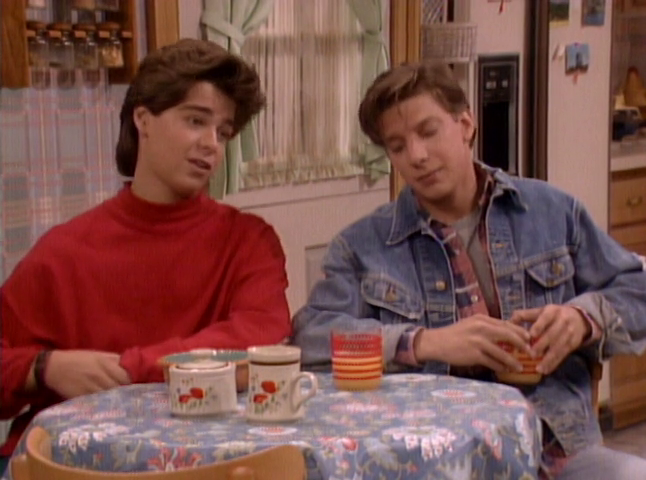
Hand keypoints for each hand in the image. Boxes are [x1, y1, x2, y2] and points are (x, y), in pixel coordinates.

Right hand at [45, 350, 130, 398]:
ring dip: (116, 401)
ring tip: (122, 404)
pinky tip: (107, 407)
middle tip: (131, 397)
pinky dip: (104, 406)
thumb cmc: (78, 359)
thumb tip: (132, 366)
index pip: (126, 377)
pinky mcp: (81, 398)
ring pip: (109, 398)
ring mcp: (90, 388)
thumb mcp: (98, 355)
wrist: (53, 367)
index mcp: (105, 363)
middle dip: (126, 393)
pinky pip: (97, 404)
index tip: (137, 386)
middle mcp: (99, 376)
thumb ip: (115, 360)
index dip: (133, 382)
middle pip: (119, 389)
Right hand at [413, 314, 531, 371]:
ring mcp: (477, 341)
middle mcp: (481, 328)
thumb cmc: (454, 334)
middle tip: (530, 351)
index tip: (529, 339)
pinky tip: (505, 370)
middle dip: (521, 344)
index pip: (505, 324)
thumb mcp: (471, 325)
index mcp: (482, 319)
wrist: (437, 342)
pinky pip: (492, 362)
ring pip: (502, 351)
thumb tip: (506, 335)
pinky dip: (500, 367)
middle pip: (508, 335)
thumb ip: (487, 328)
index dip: (519, 332)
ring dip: (513, 360)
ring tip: (520, 366)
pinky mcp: (474, 354)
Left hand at [511, 305, 589, 374]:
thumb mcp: (540, 311)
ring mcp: (570, 333)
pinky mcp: (574, 344)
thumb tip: (508, 322)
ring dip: (548, 359)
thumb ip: (523, 316)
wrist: (579, 318)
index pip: (545, 318)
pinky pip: (563, 355)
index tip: (531, 336)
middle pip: (552, 334)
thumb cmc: (552, 316)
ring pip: (559, 347)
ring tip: (538, 368)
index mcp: (552, 311)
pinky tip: (546, 370)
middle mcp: (563, 321)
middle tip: (531, 355)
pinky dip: (554, 363)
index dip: (539, 327)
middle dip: (542, 345)